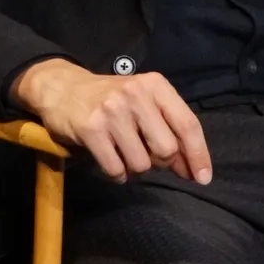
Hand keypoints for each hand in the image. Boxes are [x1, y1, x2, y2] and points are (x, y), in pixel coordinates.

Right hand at [14, 59, 212, 184]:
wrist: (61, 88)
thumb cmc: (110, 98)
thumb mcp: (143, 102)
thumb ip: (169, 129)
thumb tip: (192, 170)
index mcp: (155, 85)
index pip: (188, 125)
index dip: (199, 155)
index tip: (202, 178)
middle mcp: (135, 95)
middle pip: (166, 149)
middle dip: (160, 161)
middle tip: (146, 154)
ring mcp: (111, 111)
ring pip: (141, 163)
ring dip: (135, 168)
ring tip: (123, 153)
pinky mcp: (91, 129)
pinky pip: (116, 169)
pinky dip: (117, 174)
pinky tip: (110, 160)